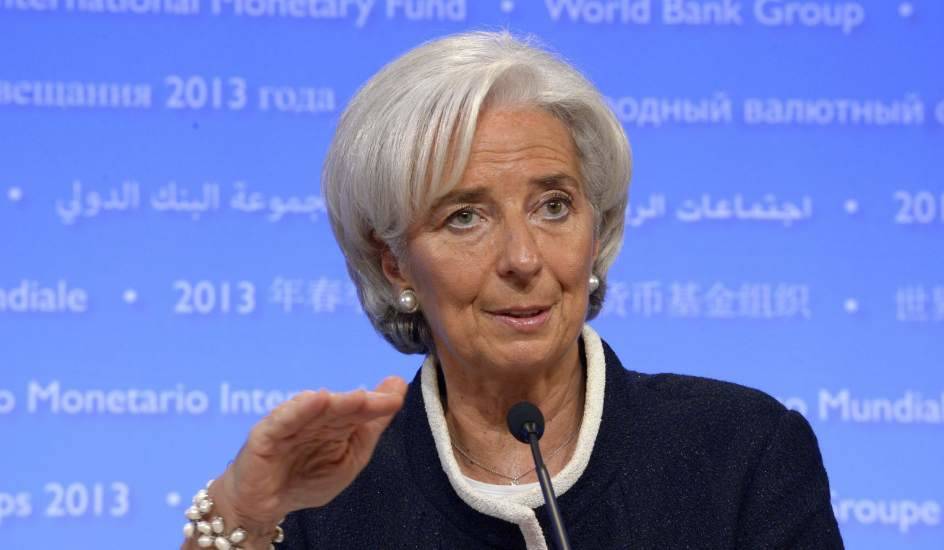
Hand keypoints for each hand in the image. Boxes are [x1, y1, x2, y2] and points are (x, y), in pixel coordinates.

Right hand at [212, 376, 407, 530]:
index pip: (360, 409)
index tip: (397, 394)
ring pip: (315, 410)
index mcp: (335, 422)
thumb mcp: (350, 457)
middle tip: (382, 398)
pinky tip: (316, 401)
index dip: (379, 403)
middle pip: (340, 407)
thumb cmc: (306, 479)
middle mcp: (314, 418)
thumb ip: (373, 425)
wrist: (263, 506)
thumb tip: (397, 388)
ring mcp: (290, 423)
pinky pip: (284, 420)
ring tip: (358, 398)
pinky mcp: (266, 433)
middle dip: (361, 403)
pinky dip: (299, 410)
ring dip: (337, 403)